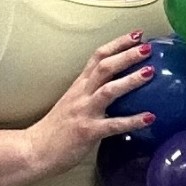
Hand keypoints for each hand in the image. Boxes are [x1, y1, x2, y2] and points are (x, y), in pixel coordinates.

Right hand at [25, 32, 155, 176]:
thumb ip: (92, 94)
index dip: (118, 44)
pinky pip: (113, 125)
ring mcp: (84, 112)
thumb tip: (118, 89)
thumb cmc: (56, 130)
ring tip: (150, 72)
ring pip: (109, 90)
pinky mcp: (88, 132)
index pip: (98, 57)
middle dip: (126, 55)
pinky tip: (150, 117)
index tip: (136, 35)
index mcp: (79, 86)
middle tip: (147, 47)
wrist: (35, 150)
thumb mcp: (73, 103)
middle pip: (104, 67)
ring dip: (130, 80)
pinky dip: (132, 120)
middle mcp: (81, 94)